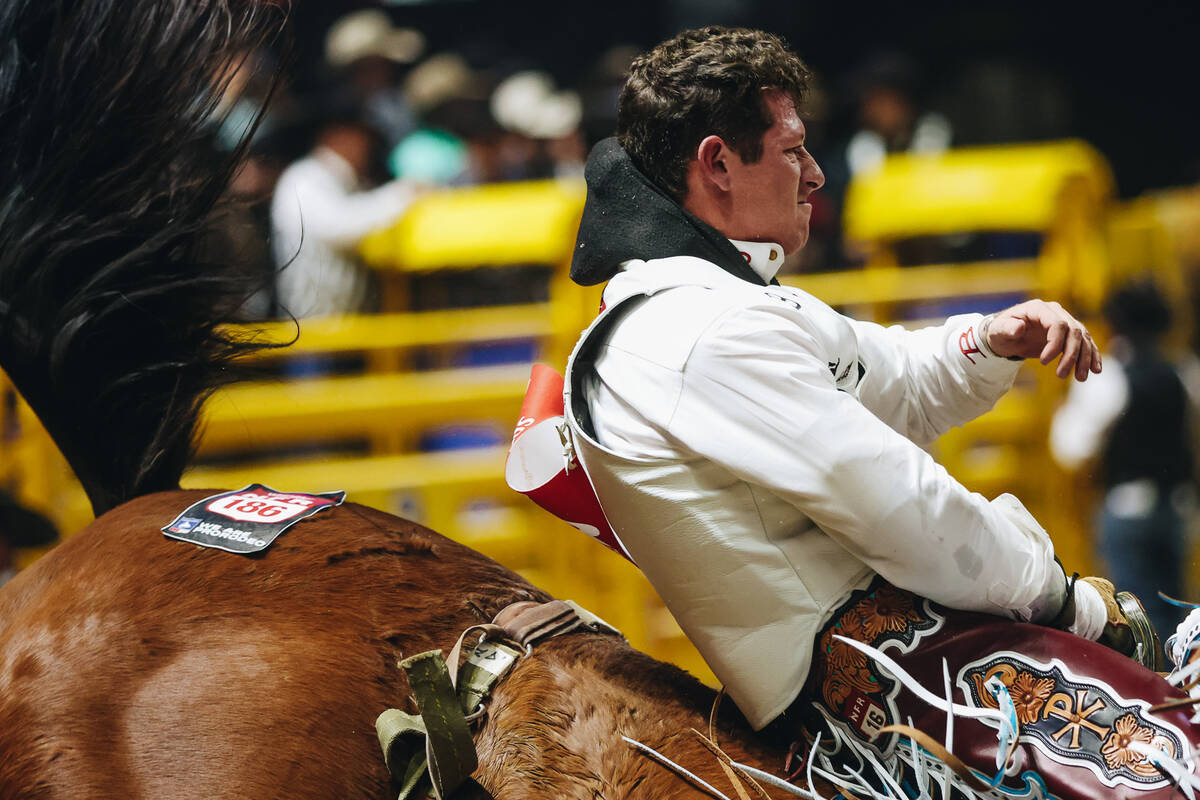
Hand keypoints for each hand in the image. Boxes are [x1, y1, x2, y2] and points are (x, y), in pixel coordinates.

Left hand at [985, 300, 1101, 380]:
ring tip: (1080, 378)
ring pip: (1083, 339)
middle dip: (1071, 355)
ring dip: (1084, 359)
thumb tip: (1019, 327)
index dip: (1055, 343)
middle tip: (1061, 375)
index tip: (1044, 362)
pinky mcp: (1069, 335)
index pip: (1058, 324)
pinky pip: (1086, 343)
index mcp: (1039, 308)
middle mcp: (1056, 312)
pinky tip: (1095, 370)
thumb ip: (1007, 328)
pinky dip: (1092, 356)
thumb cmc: (1000, 331)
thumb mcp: (998, 330)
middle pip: (1074, 331)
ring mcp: (1065, 322)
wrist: (1005, 336)